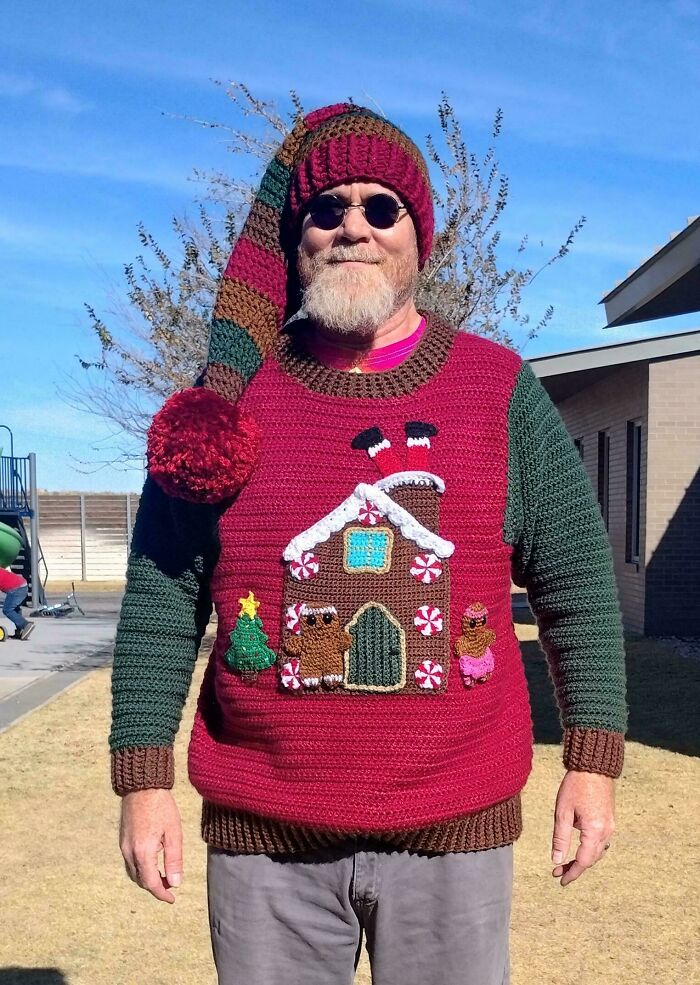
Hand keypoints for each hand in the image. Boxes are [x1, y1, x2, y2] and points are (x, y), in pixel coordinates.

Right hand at [120, 788, 183, 903]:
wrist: (142, 786)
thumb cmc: (161, 806)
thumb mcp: (173, 832)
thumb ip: (174, 859)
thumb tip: (176, 883)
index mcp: (143, 852)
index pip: (151, 883)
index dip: (162, 894)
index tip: (172, 899)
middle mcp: (129, 853)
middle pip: (140, 881)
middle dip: (155, 887)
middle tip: (172, 886)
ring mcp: (123, 847)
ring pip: (133, 873)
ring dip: (147, 879)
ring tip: (164, 876)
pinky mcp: (123, 841)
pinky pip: (130, 863)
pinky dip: (141, 870)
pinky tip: (153, 863)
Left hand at [551, 770, 614, 886]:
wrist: (594, 766)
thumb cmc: (575, 785)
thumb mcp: (562, 812)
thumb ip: (560, 838)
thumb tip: (557, 860)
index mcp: (594, 831)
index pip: (584, 861)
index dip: (573, 873)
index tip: (560, 881)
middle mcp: (606, 831)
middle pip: (592, 858)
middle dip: (575, 867)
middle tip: (557, 871)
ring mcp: (610, 825)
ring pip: (597, 851)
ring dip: (583, 858)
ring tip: (565, 861)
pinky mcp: (609, 819)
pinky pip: (601, 841)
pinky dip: (590, 848)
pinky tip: (579, 846)